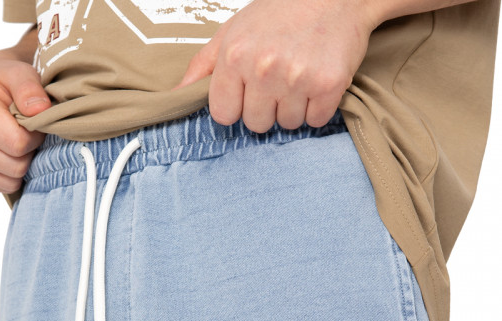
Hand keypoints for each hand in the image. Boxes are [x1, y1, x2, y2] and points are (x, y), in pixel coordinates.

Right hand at [0, 49, 50, 193]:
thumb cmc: (5, 82)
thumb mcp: (20, 73)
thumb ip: (30, 87)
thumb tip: (40, 110)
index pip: (18, 145)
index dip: (34, 137)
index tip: (32, 123)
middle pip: (15, 168)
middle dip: (28, 152)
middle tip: (24, 133)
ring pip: (9, 182)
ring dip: (20, 164)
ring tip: (15, 142)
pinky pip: (1, 186)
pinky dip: (9, 174)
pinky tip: (6, 152)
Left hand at [172, 0, 376, 132]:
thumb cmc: (281, 11)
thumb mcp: (234, 30)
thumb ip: (203, 65)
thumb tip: (177, 93)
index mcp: (235, 55)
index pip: (224, 114)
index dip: (237, 105)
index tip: (249, 90)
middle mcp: (264, 68)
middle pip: (256, 124)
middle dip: (267, 107)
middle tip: (279, 78)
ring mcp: (297, 78)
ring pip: (287, 124)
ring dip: (294, 107)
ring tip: (299, 75)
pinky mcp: (328, 85)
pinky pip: (315, 120)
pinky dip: (318, 107)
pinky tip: (317, 80)